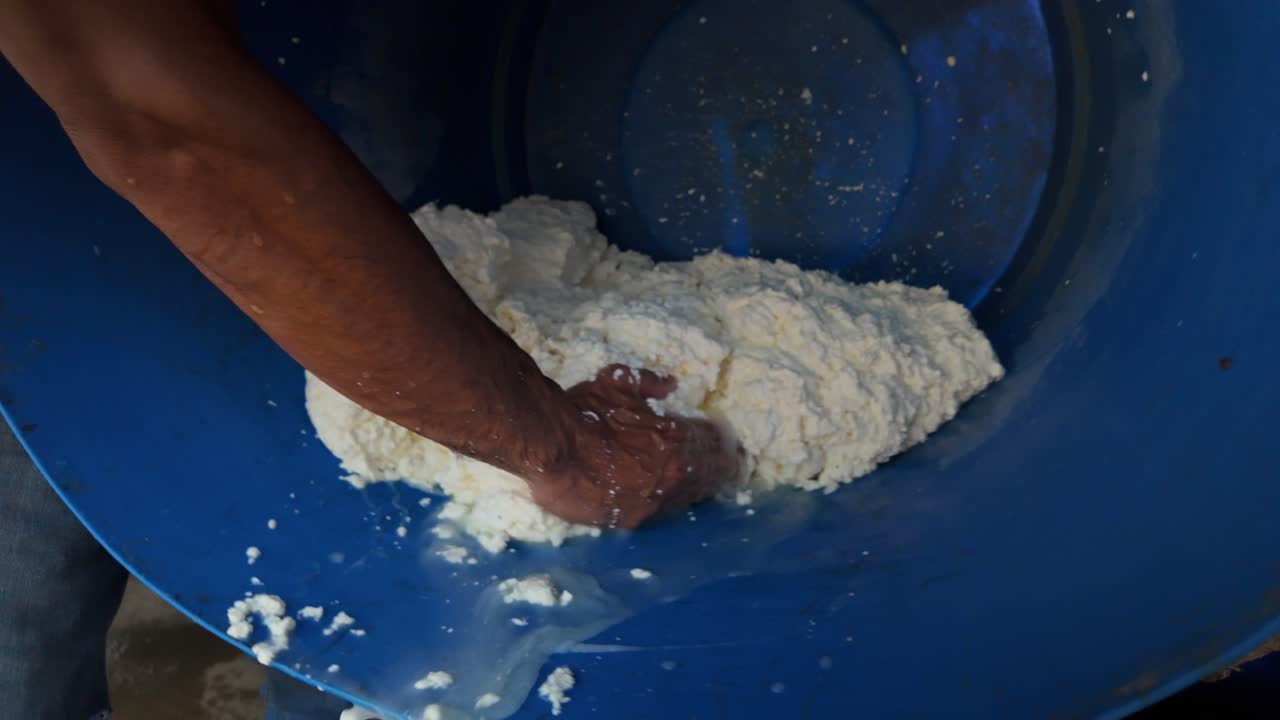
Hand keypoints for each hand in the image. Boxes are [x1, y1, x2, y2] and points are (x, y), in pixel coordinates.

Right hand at [529, 365, 742, 528]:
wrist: (550, 451)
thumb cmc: (582, 414)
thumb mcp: (615, 383)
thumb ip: (646, 383)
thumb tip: (670, 384)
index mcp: (676, 440)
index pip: (711, 442)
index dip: (721, 440)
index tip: (730, 440)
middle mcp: (673, 476)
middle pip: (709, 473)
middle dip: (722, 465)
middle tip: (736, 463)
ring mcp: (654, 502)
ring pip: (691, 495)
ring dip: (703, 486)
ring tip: (716, 481)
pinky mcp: (632, 520)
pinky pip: (665, 511)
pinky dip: (675, 501)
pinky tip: (680, 498)